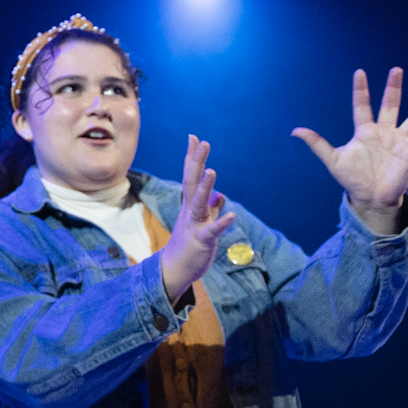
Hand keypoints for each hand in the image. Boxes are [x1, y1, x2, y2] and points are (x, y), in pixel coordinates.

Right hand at [160, 135, 235, 301]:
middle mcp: (191, 211)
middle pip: (193, 183)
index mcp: (192, 205)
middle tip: (203, 143)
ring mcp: (195, 225)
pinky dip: (221, 222)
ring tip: (212, 171)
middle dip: (197, 163)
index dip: (193, 158)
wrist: (176, 269)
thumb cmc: (189, 245)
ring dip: (206, 187)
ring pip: (200, 203)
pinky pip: (212, 230)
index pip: (192, 176)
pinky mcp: (202, 240)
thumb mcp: (202, 224)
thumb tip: (221, 196)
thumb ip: (212, 209)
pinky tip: (232, 214)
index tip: (194, 138)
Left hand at [292, 67, 407, 234]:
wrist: (371, 198)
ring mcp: (401, 142)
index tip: (359, 72)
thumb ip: (318, 144)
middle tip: (396, 69)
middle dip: (393, 88)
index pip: (362, 106)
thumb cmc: (352, 178)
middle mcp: (385, 132)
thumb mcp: (333, 160)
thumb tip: (295, 131)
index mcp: (365, 131)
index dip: (361, 90)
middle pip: (390, 105)